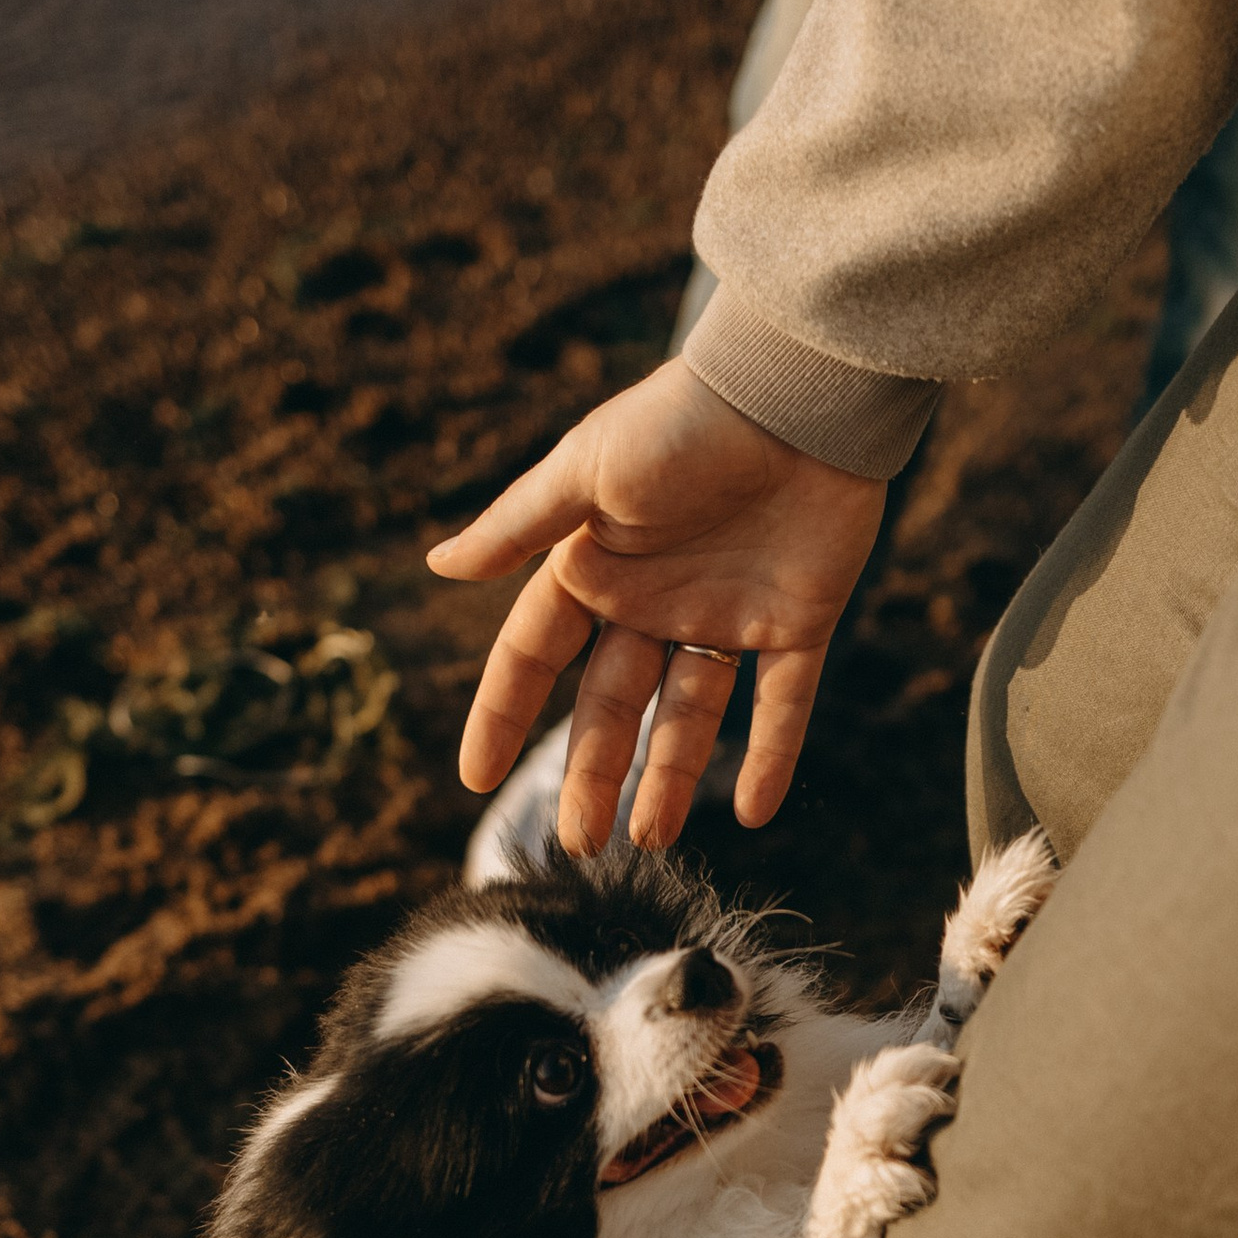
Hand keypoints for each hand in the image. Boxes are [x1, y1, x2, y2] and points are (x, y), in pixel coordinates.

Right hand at [425, 357, 884, 849]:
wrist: (797, 394)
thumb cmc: (683, 420)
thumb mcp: (587, 469)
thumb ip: (519, 526)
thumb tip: (438, 566)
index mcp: (594, 568)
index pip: (534, 658)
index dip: (504, 716)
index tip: (475, 779)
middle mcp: (654, 602)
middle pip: (611, 706)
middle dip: (591, 774)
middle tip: (578, 843)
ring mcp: (726, 616)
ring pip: (689, 717)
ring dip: (669, 779)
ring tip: (646, 840)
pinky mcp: (798, 623)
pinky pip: (782, 705)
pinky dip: (771, 758)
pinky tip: (750, 812)